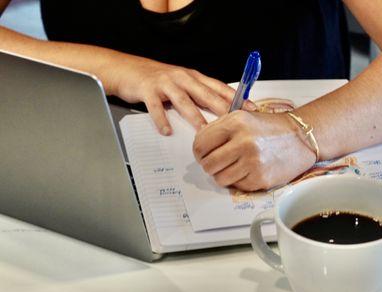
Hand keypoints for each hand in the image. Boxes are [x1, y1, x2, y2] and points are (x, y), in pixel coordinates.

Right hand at [111, 55, 255, 134]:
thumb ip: (202, 94)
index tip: (251, 109)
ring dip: (194, 116)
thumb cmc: (160, 79)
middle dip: (221, 108)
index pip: (220, 88)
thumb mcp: (184, 83)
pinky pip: (155, 107)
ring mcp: (165, 83)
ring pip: (183, 101)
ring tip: (204, 131)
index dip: (236, 98)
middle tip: (234, 122)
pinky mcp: (148, 90)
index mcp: (194, 77)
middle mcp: (182, 78)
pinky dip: (161, 119)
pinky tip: (167, 131)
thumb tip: (226, 110)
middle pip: (205, 94)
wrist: (129, 69)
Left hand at [193, 111, 316, 190]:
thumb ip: (220, 130)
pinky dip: (240, 181)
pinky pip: (237, 186)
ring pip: (220, 178)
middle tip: (220, 162)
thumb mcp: (244, 117)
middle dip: (211, 165)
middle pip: (208, 164)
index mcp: (235, 122)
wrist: (301, 138)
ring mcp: (252, 162)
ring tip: (237, 166)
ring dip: (225, 175)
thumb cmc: (271, 129)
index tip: (205, 154)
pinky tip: (250, 170)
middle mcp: (243, 141)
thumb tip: (200, 148)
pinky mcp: (260, 179)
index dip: (199, 152)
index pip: (200, 144)